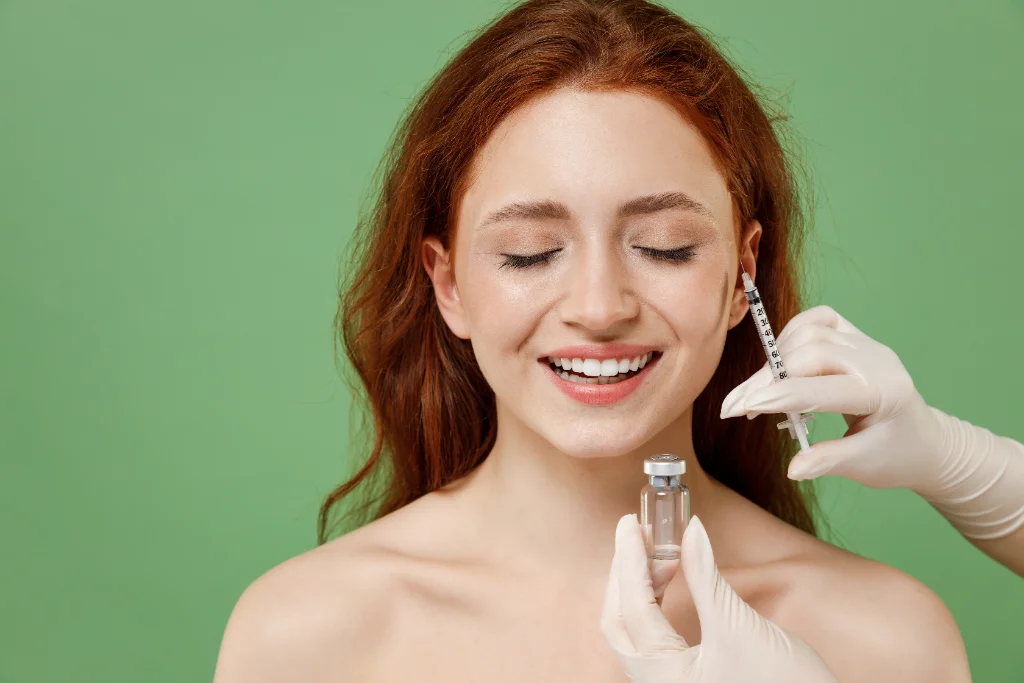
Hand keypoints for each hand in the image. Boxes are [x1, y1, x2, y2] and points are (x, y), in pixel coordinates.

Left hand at [600, 514, 837, 682]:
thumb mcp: (739, 626)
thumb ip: (706, 577)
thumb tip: (690, 530)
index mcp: (665, 678)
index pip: (633, 610)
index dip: (629, 560)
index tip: (629, 524)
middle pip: (619, 624)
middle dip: (625, 575)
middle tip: (639, 534)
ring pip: (633, 632)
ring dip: (639, 588)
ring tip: (660, 553)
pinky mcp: (682, 678)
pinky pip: (651, 639)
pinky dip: (652, 605)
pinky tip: (667, 580)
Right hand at [719, 305, 1023, 541]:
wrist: (924, 441)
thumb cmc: (896, 456)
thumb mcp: (865, 466)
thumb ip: (827, 462)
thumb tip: (792, 469)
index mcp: (882, 392)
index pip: (819, 387)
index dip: (776, 396)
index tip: (738, 409)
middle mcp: (875, 359)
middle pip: (809, 353)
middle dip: (766, 379)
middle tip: (736, 407)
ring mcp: (866, 343)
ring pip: (808, 332)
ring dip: (774, 359)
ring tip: (755, 393)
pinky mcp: (855, 335)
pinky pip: (817, 320)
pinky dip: (790, 335)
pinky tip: (777, 362)